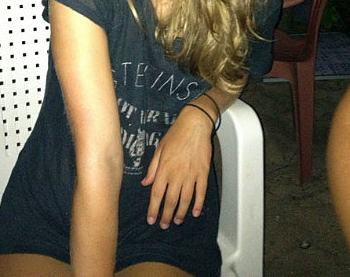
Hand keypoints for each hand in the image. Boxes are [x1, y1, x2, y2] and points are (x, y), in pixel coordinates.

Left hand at [141, 105, 213, 228]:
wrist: (195, 124)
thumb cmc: (176, 134)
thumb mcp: (160, 149)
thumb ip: (153, 168)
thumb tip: (145, 183)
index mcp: (164, 168)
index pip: (157, 194)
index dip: (153, 209)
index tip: (151, 219)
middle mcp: (177, 174)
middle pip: (170, 200)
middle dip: (166, 215)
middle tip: (164, 225)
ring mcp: (191, 174)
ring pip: (185, 199)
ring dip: (181, 212)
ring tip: (177, 221)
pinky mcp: (203, 172)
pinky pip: (201, 192)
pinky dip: (198, 204)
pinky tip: (195, 212)